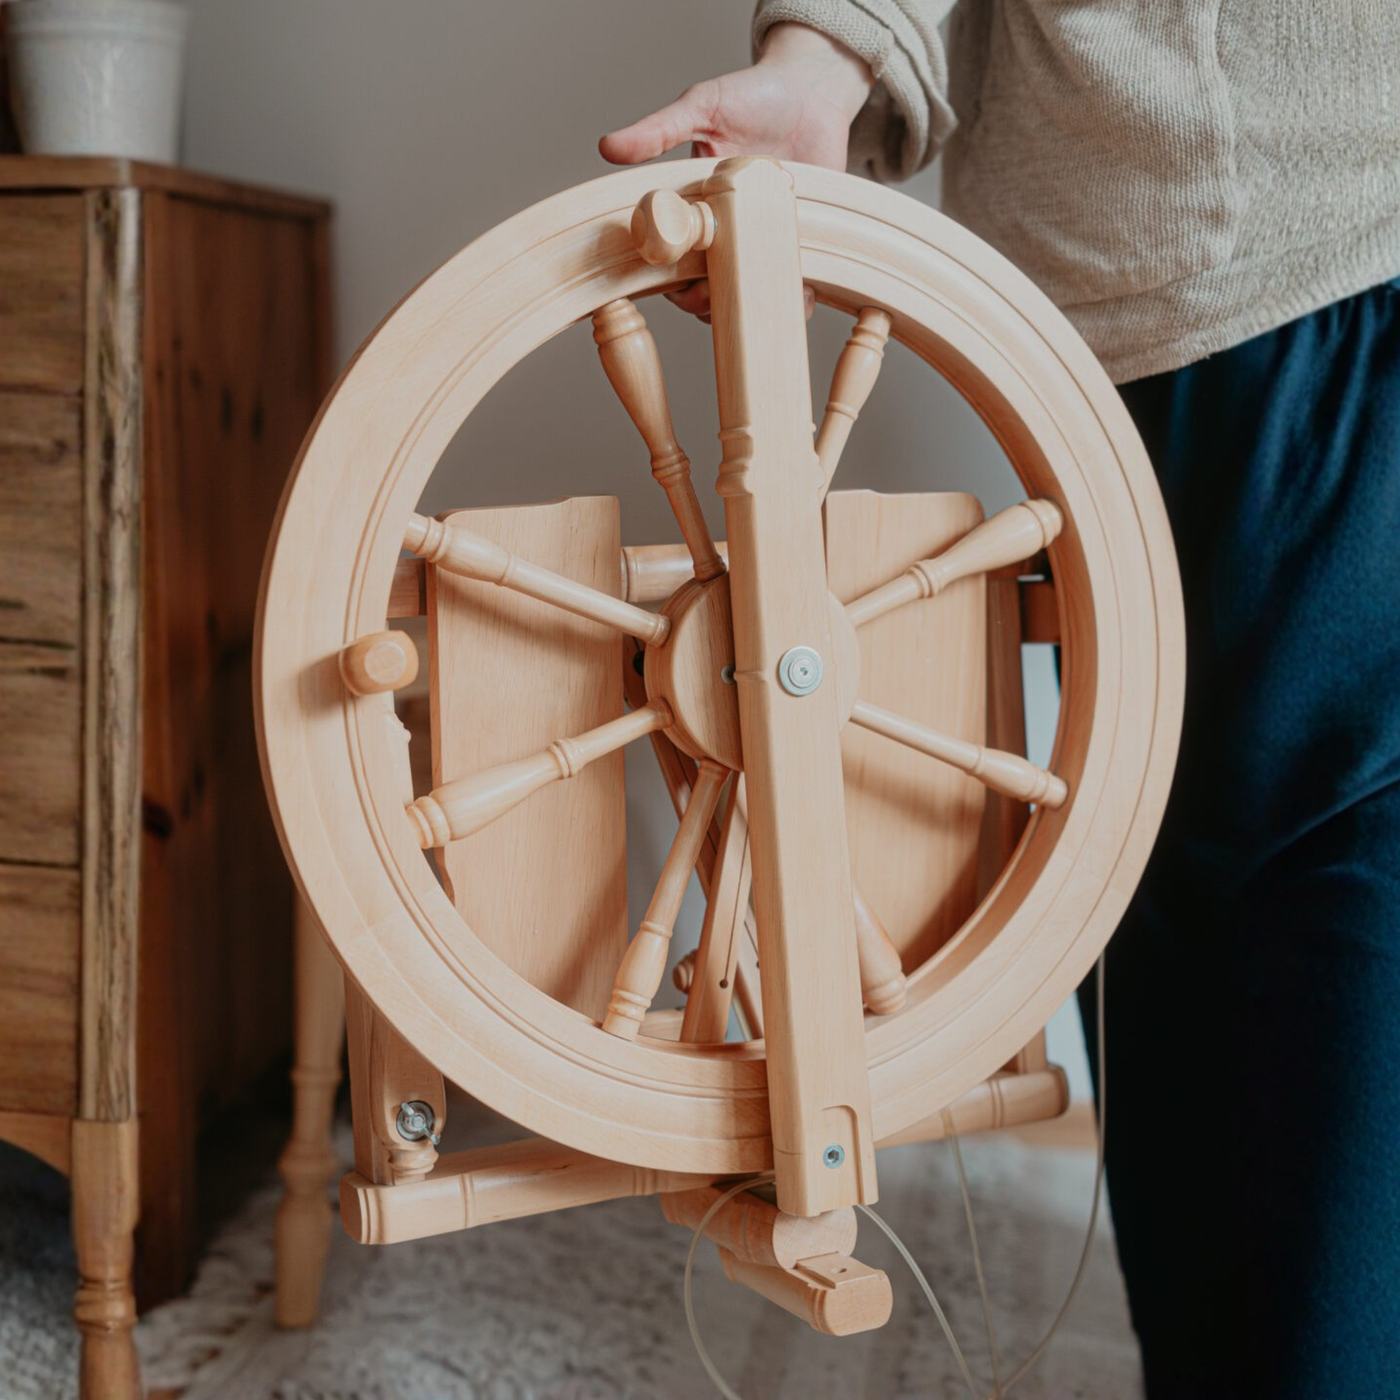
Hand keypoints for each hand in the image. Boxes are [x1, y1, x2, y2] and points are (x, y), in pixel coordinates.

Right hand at [600, 23, 873, 317]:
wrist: (813, 89)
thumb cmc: (754, 96)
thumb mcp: (701, 108)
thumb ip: (658, 132)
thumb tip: (607, 147)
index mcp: (697, 210)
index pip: (674, 259)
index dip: (670, 280)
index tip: (673, 281)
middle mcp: (729, 232)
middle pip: (710, 287)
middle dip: (707, 301)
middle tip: (712, 291)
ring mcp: (765, 240)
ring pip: (750, 292)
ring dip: (748, 301)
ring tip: (752, 294)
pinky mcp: (802, 242)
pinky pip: (798, 285)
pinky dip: (797, 298)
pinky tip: (796, 295)